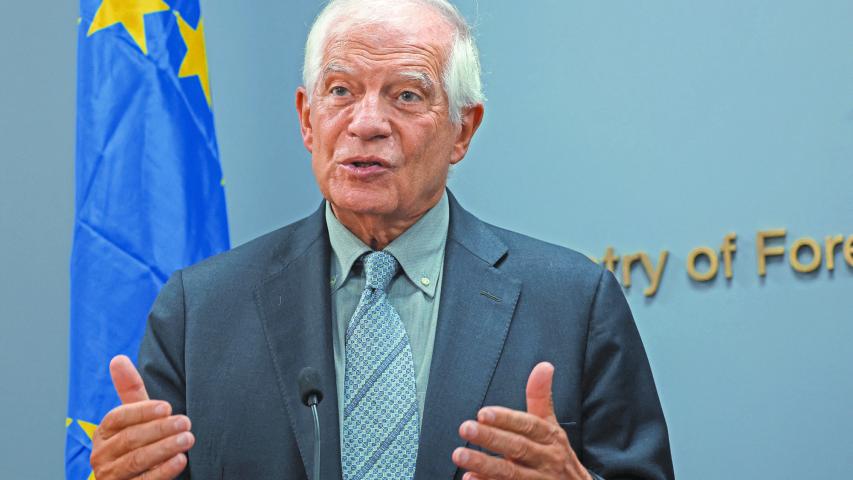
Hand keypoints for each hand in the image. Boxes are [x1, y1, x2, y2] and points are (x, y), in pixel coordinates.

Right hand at [89, 355, 193, 479]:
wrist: (135, 479)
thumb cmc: (137, 443)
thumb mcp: (134, 417)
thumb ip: (129, 391)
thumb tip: (118, 358)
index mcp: (103, 433)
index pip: (117, 418)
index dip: (141, 411)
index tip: (166, 407)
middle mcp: (102, 455)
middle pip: (129, 439)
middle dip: (160, 429)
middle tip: (186, 422)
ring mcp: (111, 476)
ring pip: (136, 460)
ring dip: (164, 448)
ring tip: (188, 439)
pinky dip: (163, 471)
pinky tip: (180, 460)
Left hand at [452, 362, 590, 479]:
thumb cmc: (557, 454)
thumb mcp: (552, 425)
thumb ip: (541, 397)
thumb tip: (544, 365)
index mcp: (550, 437)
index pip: (528, 425)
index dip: (506, 419)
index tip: (484, 413)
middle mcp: (546, 459)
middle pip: (517, 447)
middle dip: (491, 438)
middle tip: (466, 428)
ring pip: (510, 473)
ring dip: (484, 464)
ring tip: (460, 455)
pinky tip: (470, 478)